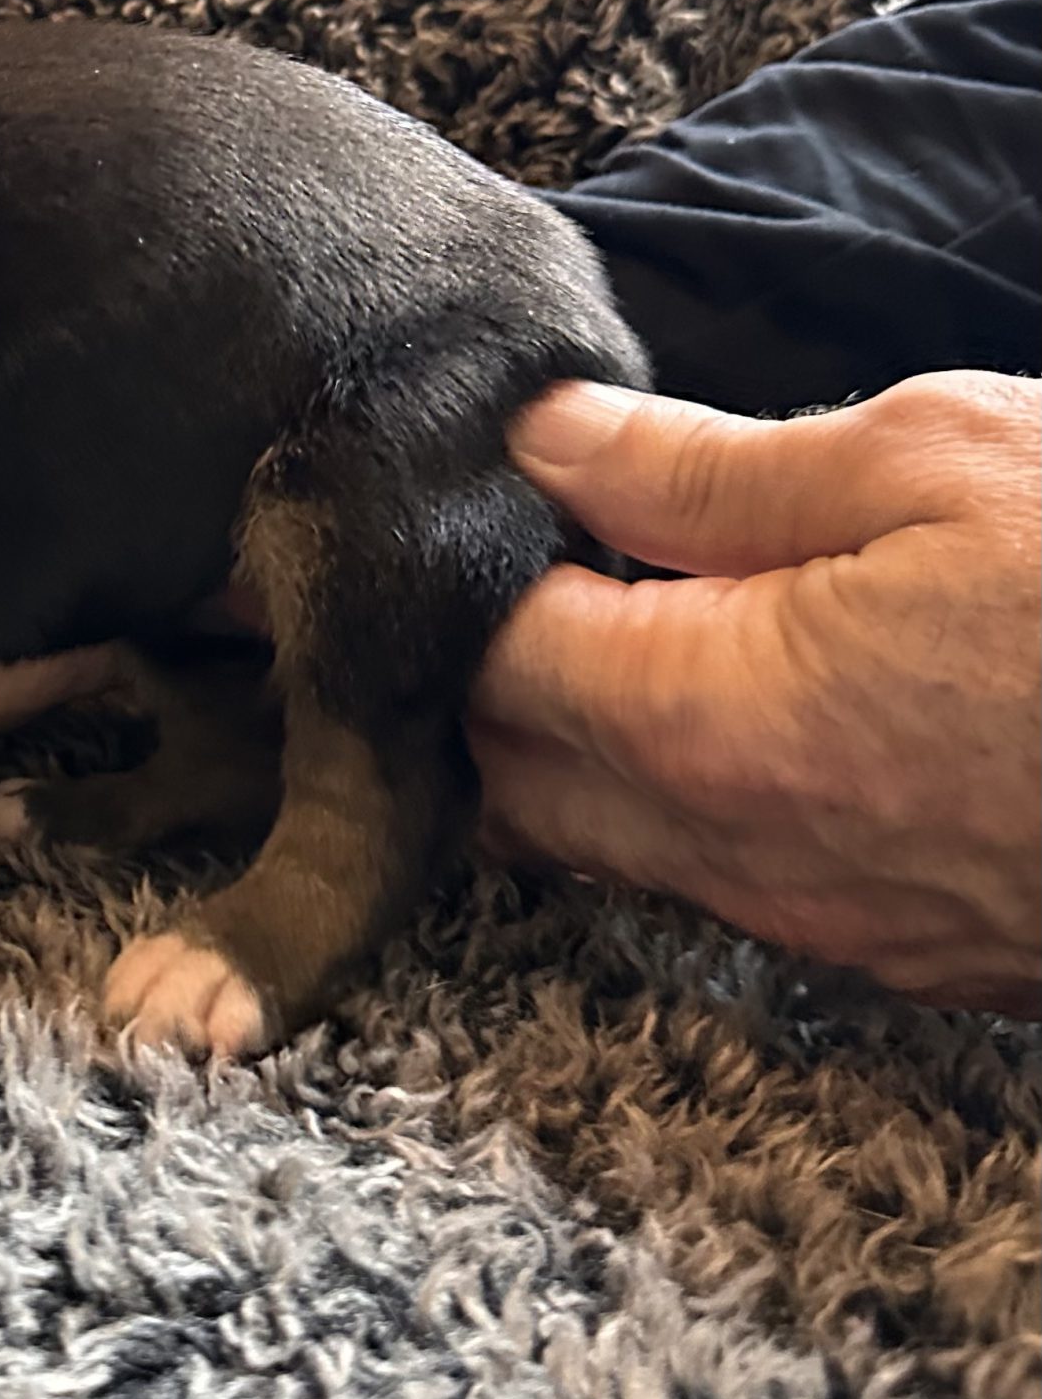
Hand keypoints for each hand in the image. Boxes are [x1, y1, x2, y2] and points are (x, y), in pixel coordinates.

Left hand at [469, 371, 1041, 1014]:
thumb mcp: (935, 459)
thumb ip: (703, 466)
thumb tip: (547, 443)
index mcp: (714, 720)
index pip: (484, 669)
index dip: (463, 579)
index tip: (488, 504)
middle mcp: (741, 851)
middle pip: (514, 779)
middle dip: (490, 676)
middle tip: (539, 561)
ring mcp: (825, 923)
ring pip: (611, 843)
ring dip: (581, 742)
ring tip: (633, 616)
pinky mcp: (906, 955)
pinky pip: (725, 881)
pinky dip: (686, 798)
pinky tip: (746, 702)